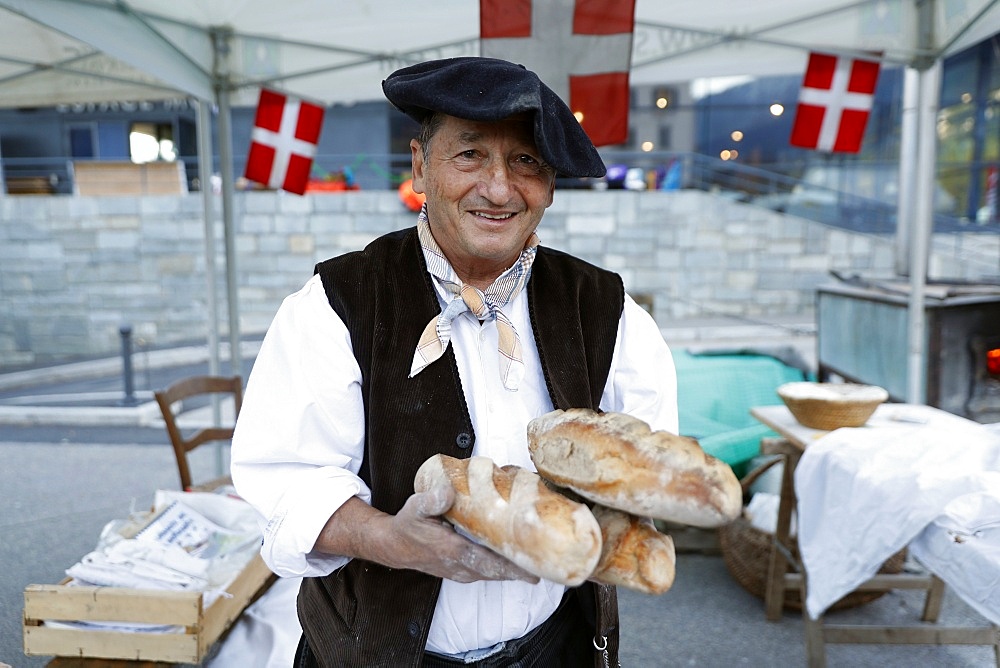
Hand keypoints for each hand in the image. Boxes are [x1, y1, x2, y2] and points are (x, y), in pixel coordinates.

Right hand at [380, 485, 539, 583]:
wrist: (394, 546)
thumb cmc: (409, 525)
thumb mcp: (414, 508)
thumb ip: (431, 500)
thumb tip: (448, 492)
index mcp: (452, 551)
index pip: (487, 562)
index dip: (510, 566)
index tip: (532, 568)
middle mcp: (460, 566)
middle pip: (498, 572)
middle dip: (522, 570)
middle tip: (547, 566)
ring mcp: (463, 571)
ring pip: (495, 574)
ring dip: (516, 570)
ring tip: (540, 563)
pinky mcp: (464, 570)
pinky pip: (488, 572)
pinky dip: (504, 568)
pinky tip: (518, 560)